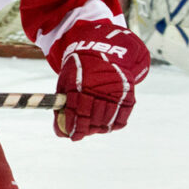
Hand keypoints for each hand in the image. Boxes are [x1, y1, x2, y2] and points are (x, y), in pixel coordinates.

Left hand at [53, 21, 148, 140]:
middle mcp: (98, 88)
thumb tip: (60, 132)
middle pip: (92, 119)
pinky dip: (113, 125)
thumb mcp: (65, 82)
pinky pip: (121, 119)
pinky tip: (106, 125)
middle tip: (81, 134)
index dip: (74, 127)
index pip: (76, 113)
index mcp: (80, 84)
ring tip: (92, 129)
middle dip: (85, 130)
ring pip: (106, 121)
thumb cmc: (78, 71)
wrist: (101, 52)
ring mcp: (115, 92)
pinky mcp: (127, 95)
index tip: (72, 136)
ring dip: (98, 129)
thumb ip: (63, 106)